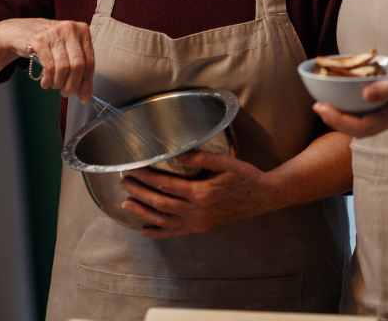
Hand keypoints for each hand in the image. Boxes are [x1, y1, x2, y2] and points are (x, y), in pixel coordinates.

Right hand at [0, 18, 94, 101]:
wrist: (21, 31)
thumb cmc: (49, 42)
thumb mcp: (67, 49)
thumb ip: (79, 69)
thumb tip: (85, 95)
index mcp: (82, 30)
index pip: (90, 61)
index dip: (87, 83)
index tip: (84, 97)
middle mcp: (70, 29)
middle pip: (78, 65)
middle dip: (72, 85)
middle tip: (66, 93)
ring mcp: (54, 33)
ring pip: (63, 67)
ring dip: (58, 83)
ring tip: (54, 85)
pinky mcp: (39, 40)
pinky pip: (49, 67)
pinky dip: (48, 79)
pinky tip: (46, 82)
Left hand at [118, 150, 280, 238]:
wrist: (263, 197)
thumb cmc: (245, 176)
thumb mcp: (226, 162)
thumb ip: (201, 157)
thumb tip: (177, 155)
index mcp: (202, 193)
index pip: (167, 185)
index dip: (147, 177)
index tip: (134, 169)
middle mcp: (197, 211)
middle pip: (161, 203)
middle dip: (140, 193)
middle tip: (124, 182)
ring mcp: (198, 223)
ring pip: (164, 221)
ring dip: (143, 213)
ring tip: (126, 204)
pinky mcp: (201, 228)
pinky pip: (175, 232)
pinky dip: (158, 233)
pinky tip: (145, 230)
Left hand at [312, 55, 387, 137]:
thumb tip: (363, 96)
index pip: (361, 126)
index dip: (338, 120)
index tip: (320, 107)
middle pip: (359, 129)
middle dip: (336, 120)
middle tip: (316, 106)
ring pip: (363, 123)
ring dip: (343, 116)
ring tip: (325, 104)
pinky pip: (369, 113)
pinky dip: (354, 108)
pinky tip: (345, 97)